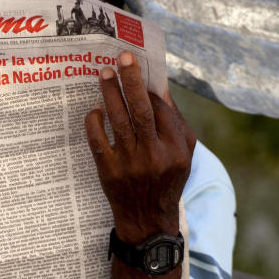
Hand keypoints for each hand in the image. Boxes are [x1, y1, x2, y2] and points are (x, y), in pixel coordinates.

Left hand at [84, 51, 195, 242]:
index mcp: (176, 149)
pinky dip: (94, 122)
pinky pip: (98, 141)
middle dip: (132, 81)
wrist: (148, 220)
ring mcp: (130, 164)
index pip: (162, 111)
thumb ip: (175, 123)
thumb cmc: (167, 181)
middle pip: (142, 110)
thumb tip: (159, 89)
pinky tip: (94, 109)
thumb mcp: (184, 154)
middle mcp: (155, 155)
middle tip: (123, 58)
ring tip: (104, 74)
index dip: (150, 89)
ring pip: (118, 121)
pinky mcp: (108, 172)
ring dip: (110, 94)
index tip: (139, 70)